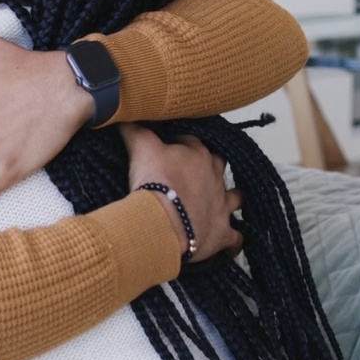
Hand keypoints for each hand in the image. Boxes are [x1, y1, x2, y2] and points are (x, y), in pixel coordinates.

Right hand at [119, 124, 241, 262]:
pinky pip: (235, 237)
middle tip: (194, 173)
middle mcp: (215, 178)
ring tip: (221, 203)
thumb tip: (124, 115)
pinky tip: (230, 244)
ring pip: (235, 198)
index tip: (169, 148)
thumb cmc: (155, 181)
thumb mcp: (141, 148)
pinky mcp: (222, 233)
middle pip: (219, 165)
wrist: (163, 222)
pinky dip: (233, 241)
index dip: (181, 144)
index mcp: (198, 155)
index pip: (192, 142)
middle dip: (210, 167)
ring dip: (231, 199)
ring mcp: (222, 206)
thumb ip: (136, 131)